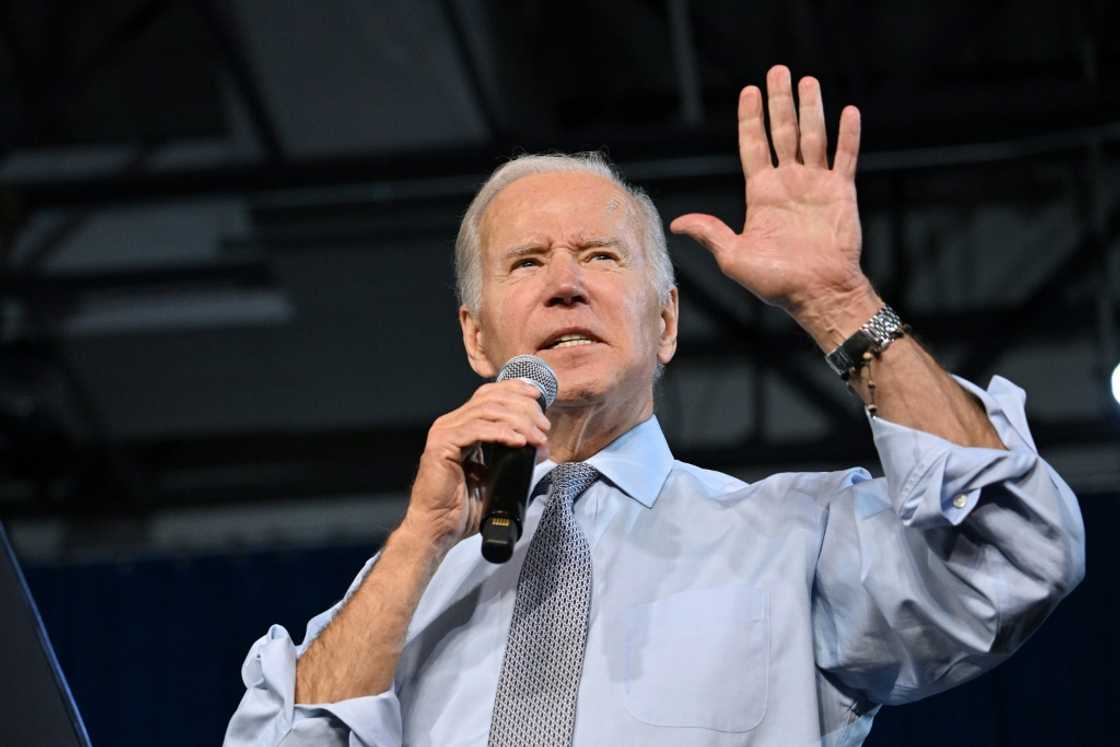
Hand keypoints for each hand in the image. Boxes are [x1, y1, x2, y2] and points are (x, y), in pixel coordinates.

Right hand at [399, 380, 549, 554]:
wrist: (439, 529)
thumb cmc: (461, 507)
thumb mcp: (496, 476)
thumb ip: (515, 458)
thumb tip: (541, 446)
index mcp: (461, 426)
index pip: (489, 395)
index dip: (515, 390)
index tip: (539, 398)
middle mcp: (451, 423)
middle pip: (492, 399)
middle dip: (523, 408)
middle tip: (544, 427)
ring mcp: (444, 432)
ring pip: (488, 411)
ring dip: (518, 421)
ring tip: (537, 436)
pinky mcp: (442, 446)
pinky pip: (477, 430)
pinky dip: (502, 433)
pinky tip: (519, 441)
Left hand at [670, 65, 875, 340]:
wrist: (818, 293)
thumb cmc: (775, 282)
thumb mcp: (734, 257)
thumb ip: (710, 233)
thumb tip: (676, 223)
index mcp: (761, 194)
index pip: (753, 146)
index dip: (750, 118)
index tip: (749, 91)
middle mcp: (788, 184)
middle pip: (782, 132)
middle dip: (779, 102)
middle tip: (778, 71)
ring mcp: (816, 186)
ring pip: (813, 136)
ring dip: (811, 108)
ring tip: (808, 80)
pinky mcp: (841, 193)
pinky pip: (845, 157)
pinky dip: (848, 135)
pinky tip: (848, 111)